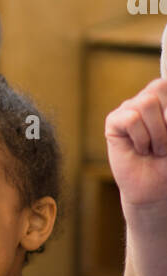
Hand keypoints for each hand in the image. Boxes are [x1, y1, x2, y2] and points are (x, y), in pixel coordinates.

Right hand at [106, 78, 166, 210]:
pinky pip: (131, 119)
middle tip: (166, 143)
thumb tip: (166, 113)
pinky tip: (139, 149)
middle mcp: (146, 99)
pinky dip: (141, 138)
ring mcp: (128, 109)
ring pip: (146, 103)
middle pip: (158, 87)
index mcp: (164, 98)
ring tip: (153, 149)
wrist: (155, 188)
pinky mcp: (113, 122)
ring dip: (157, 134)